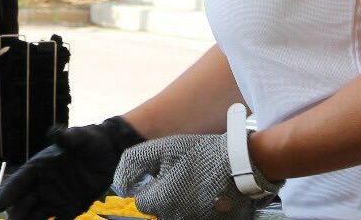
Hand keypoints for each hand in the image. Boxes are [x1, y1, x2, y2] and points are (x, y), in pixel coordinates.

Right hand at [0, 116, 143, 219]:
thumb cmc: (91, 140)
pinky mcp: (69, 208)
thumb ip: (67, 138)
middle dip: (15, 214)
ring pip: (35, 215)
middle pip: (22, 203)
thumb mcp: (80, 137)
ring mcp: (55, 198)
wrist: (109, 150)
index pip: (19, 181)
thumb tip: (54, 132)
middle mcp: (44, 184)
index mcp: (40, 167)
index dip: (7, 194)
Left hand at [113, 134, 268, 219]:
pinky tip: (203, 195)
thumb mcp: (164, 147)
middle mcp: (174, 217)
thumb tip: (119, 184)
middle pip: (157, 212)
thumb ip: (134, 162)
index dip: (146, 188)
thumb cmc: (201, 154)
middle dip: (163, 196)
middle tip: (179, 180)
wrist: (242, 165)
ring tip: (193, 186)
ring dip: (178, 203)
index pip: (140, 203)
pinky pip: (192, 217)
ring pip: (173, 215)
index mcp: (161, 201)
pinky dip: (194, 208)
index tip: (158, 178)